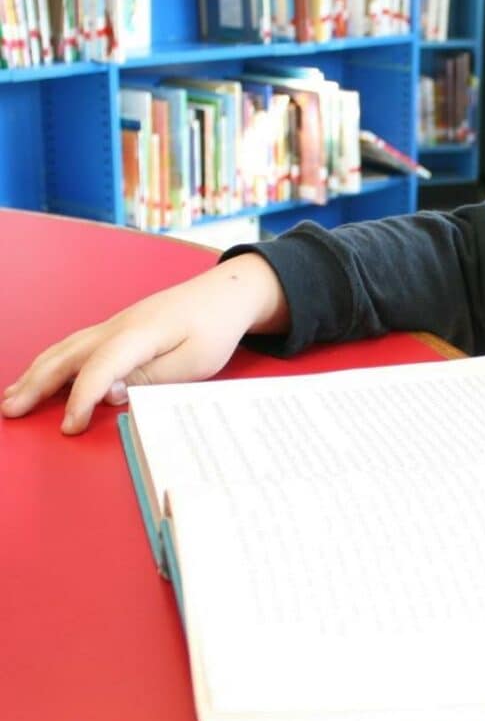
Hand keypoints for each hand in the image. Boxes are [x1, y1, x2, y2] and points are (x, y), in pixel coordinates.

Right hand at [1, 254, 287, 433]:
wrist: (227, 293)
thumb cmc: (215, 328)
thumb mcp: (195, 362)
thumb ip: (151, 378)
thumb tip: (109, 393)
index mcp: (140, 333)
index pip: (100, 366)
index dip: (82, 398)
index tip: (70, 427)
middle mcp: (119, 326)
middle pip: (69, 355)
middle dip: (36, 384)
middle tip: (9, 412)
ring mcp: (115, 324)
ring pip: (67, 348)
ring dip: (37, 373)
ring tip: (11, 398)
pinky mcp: (118, 328)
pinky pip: (76, 345)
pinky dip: (53, 362)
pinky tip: (40, 377)